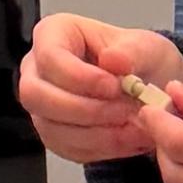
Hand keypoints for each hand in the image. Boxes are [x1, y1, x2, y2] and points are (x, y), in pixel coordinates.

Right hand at [20, 8, 182, 163]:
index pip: (50, 57)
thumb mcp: (145, 46)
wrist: (146, 85)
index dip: (80, 77)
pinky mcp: (53, 133)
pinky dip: (100, 148)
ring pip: (50, 127)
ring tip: (134, 128)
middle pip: (36, 95)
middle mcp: (37, 69)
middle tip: (124, 111)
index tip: (114, 87)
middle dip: (84, 109)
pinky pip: (66, 148)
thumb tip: (113, 60)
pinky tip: (128, 140)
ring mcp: (41, 104)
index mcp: (53, 34)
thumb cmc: (136, 58)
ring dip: (96, 134)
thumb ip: (132, 52)